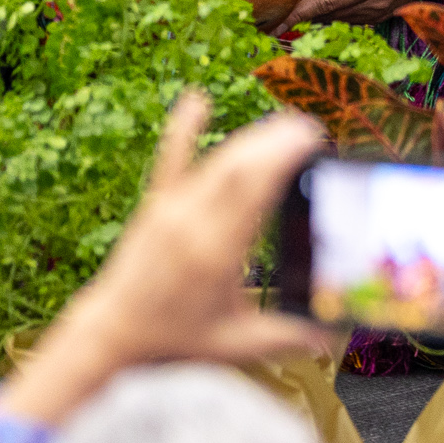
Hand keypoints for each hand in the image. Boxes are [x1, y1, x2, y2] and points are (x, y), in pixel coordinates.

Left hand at [0, 93, 329, 426]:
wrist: (111, 332)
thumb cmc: (175, 340)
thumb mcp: (235, 343)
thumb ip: (286, 335)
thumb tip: (332, 335)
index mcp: (216, 252)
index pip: (251, 189)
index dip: (281, 156)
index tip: (311, 139)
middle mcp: (192, 222)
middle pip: (237, 166)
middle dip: (275, 139)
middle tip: (310, 128)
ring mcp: (171, 210)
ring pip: (215, 161)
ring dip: (251, 138)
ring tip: (285, 125)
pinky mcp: (155, 206)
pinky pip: (170, 160)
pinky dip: (183, 128)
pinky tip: (196, 98)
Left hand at [273, 0, 443, 33]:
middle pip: (324, 4)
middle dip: (294, 13)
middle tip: (267, 22)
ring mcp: (377, 7)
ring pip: (332, 15)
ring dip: (307, 15)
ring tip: (280, 17)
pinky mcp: (378, 18)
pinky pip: (345, 19)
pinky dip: (327, 15)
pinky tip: (311, 13)